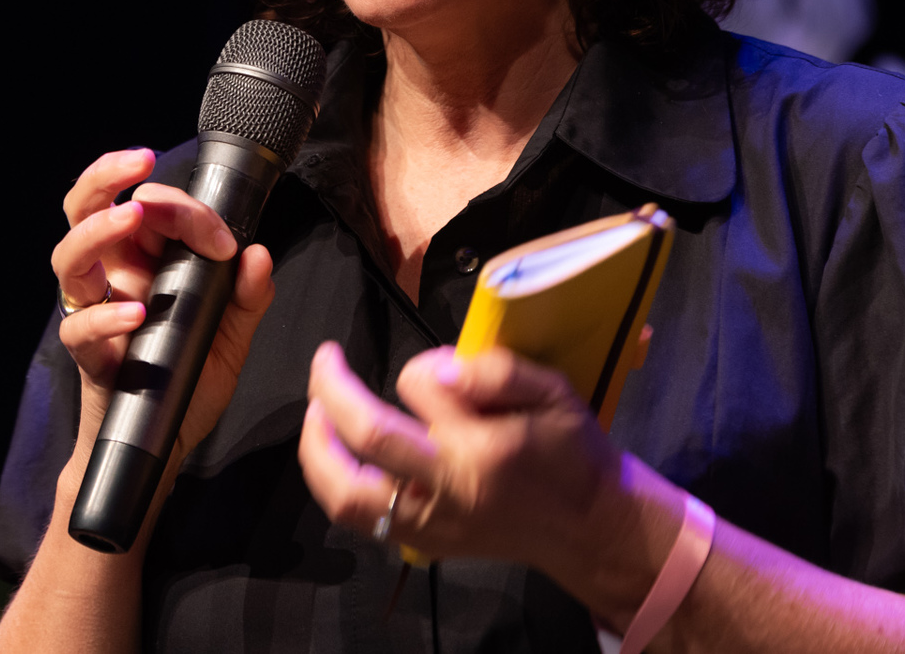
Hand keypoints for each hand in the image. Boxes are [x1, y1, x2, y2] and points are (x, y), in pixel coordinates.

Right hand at [53, 148, 276, 455]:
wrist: (163, 446)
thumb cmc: (187, 382)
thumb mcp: (231, 339)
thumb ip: (247, 298)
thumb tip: (258, 255)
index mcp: (143, 261)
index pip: (149, 208)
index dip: (185, 209)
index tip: (223, 238)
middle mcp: (112, 277)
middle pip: (85, 209)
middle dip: (106, 176)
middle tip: (138, 160)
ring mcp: (95, 312)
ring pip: (69, 257)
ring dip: (98, 230)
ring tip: (130, 218)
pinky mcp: (89, 355)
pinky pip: (80, 328)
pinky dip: (106, 316)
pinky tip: (136, 312)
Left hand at [299, 340, 678, 602]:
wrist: (590, 528)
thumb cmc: (573, 453)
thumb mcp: (554, 392)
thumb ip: (497, 370)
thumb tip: (437, 370)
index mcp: (482, 447)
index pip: (420, 386)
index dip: (418, 365)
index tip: (436, 365)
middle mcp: (447, 489)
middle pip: (368, 437)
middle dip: (332, 390)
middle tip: (325, 360)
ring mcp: (430, 524)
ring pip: (348, 495)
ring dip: (317, 449)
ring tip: (314, 411)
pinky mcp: (423, 544)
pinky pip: (360, 520)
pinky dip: (336, 484)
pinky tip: (337, 454)